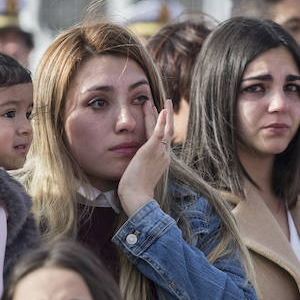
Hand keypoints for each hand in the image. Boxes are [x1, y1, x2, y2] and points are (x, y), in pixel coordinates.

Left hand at [118, 98, 172, 215]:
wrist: (136, 197)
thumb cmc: (134, 192)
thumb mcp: (137, 176)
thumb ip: (137, 168)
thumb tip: (132, 166)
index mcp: (160, 162)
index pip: (161, 141)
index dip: (160, 128)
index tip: (157, 118)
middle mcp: (163, 156)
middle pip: (167, 133)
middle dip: (165, 118)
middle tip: (165, 105)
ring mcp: (159, 153)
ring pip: (165, 129)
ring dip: (164, 114)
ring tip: (165, 101)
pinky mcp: (152, 150)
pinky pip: (160, 132)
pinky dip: (162, 120)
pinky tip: (162, 109)